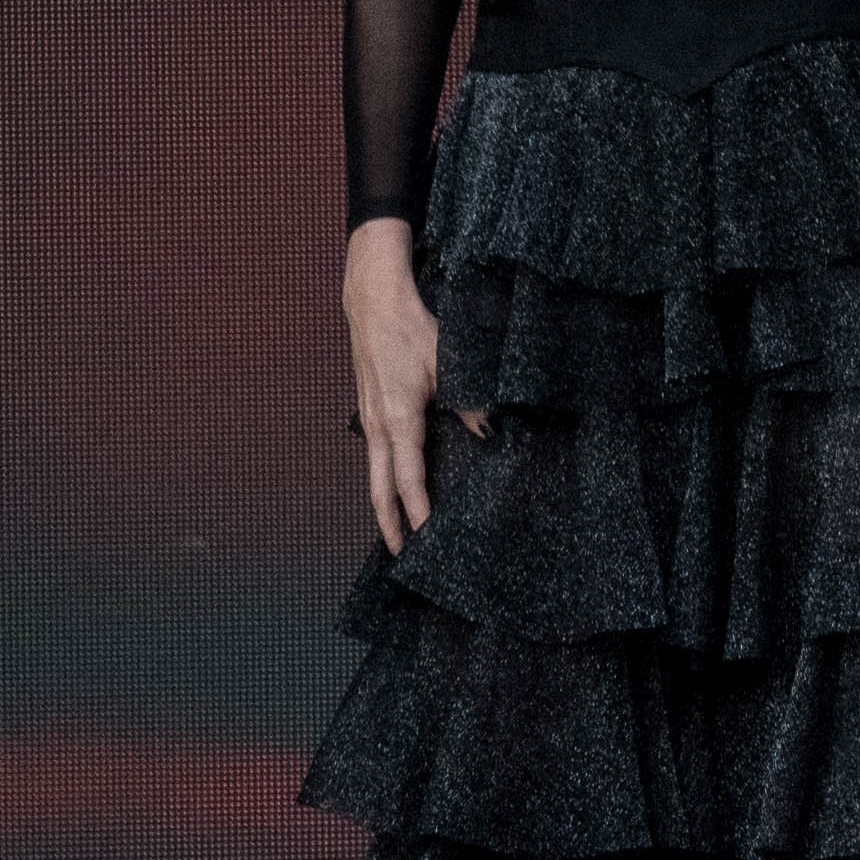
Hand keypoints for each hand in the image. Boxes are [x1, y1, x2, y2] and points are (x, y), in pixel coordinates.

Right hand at [344, 218, 481, 555]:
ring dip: (384, 504)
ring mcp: (368, 420)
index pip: (409, 479)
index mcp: (397, 420)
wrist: (373, 302)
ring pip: (374, 475)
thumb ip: (470, 402)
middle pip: (379, 490)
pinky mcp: (369, 411)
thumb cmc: (411, 329)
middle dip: (389, 525)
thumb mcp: (449, 363)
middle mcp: (377, 427)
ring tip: (399, 531)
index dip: (418, 512)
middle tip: (400, 556)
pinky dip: (383, 478)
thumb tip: (491, 434)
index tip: (426, 540)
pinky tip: (399, 483)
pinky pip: (375, 455)